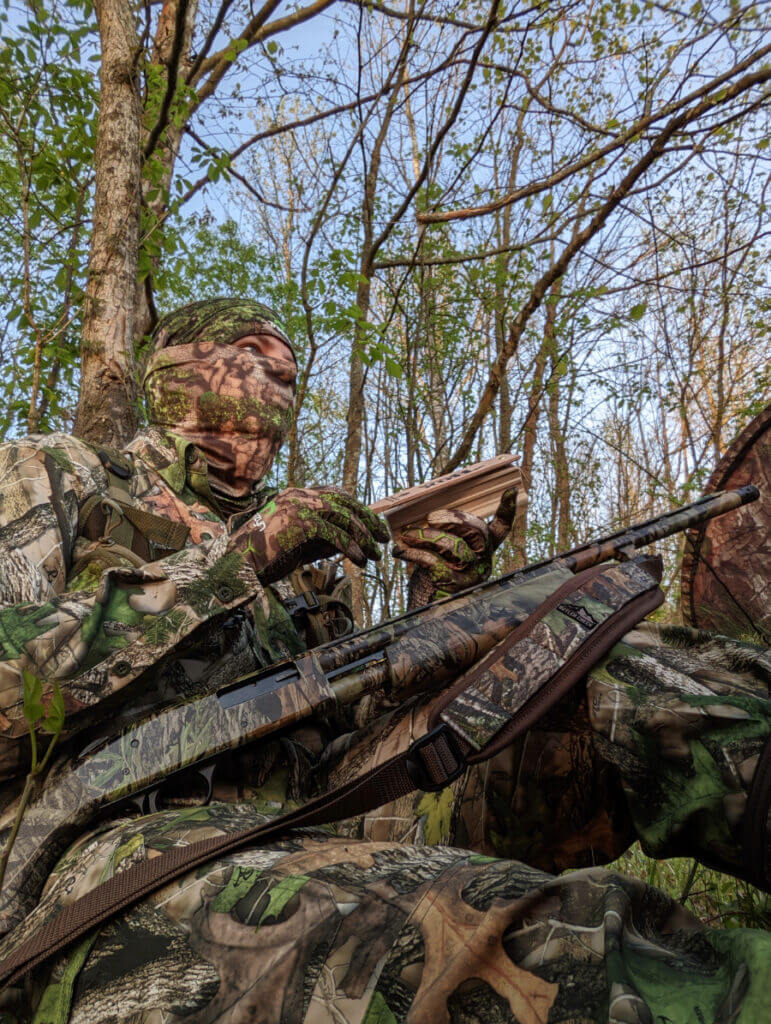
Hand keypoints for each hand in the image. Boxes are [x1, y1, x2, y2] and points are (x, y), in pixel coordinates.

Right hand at [230, 486, 389, 585]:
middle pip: (345, 502)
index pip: (335, 493)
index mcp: (296, 495)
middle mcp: (299, 496)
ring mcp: (300, 507)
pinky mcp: (302, 524)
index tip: (372, 523)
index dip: (357, 507)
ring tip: (374, 555)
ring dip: (363, 538)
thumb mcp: (300, 542)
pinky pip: (336, 535)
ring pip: (344, 518)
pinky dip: (351, 548)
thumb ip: (323, 538)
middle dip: (368, 520)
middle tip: (383, 537)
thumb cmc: (266, 556)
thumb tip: (350, 542)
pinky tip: (359, 560)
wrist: (240, 564)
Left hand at [392, 486, 519, 603]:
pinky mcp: (454, 587)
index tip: (511, 490)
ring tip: (407, 536)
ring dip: (426, 536)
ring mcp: (471, 576)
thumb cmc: (431, 582)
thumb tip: (429, 516)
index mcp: (483, 553)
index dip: (507, 511)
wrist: (425, 617)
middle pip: (477, 531)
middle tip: (430, 518)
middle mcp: (482, 563)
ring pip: (455, 546)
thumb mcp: (441, 556)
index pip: (500, 531)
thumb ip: (443, 538)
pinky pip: (434, 562)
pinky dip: (414, 553)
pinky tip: (400, 552)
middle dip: (452, 518)